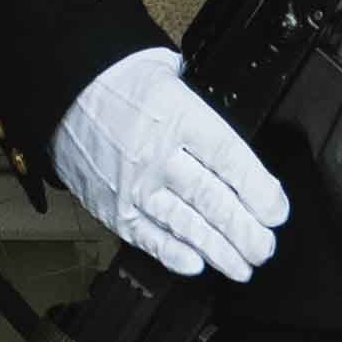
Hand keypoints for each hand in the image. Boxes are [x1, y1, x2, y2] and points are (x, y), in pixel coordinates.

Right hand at [50, 50, 285, 280]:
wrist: (65, 90)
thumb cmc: (122, 83)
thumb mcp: (172, 76)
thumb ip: (206, 115)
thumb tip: (241, 155)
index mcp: (178, 116)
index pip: (229, 159)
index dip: (259, 190)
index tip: (276, 211)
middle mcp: (156, 154)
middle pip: (212, 200)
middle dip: (246, 231)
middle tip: (264, 247)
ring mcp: (133, 185)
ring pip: (185, 225)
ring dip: (219, 251)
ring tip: (242, 265)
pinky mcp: (113, 208)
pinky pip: (148, 238)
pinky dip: (174, 255)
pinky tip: (196, 265)